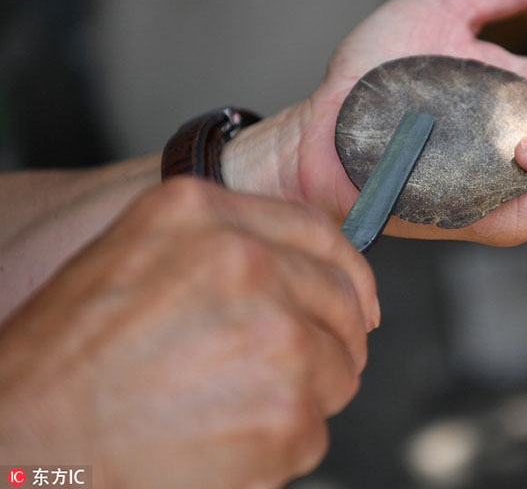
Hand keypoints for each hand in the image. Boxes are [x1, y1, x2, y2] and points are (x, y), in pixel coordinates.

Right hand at [0, 178, 376, 487]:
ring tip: (228, 410)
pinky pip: (315, 429)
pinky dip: (280, 446)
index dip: (346, 272)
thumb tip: (300, 270)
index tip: (358, 300)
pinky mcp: (288, 411)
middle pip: (339, 301)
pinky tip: (221, 444)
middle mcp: (245, 262)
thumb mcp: (136, 261)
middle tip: (283, 372)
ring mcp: (276, 336)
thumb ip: (219, 249)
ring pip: (337, 369)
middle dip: (326, 341)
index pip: (317, 231)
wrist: (27, 446)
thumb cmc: (67, 364)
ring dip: (300, 397)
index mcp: (199, 215)